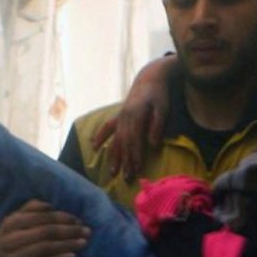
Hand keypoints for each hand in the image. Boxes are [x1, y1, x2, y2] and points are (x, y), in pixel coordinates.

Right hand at [0, 200, 88, 256]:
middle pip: (46, 232)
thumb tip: (50, 205)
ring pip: (46, 247)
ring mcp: (16, 256)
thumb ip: (29, 209)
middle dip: (69, 230)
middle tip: (86, 231)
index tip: (78, 220)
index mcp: (12, 222)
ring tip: (83, 243)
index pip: (42, 217)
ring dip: (67, 244)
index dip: (62, 217)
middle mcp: (12, 238)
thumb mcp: (12, 222)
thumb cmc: (7, 241)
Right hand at [93, 55, 174, 178]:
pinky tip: (94, 147)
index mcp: (136, 115)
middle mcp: (124, 117)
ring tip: (113, 172)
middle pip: (123, 144)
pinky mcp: (119, 115)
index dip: (135, 156)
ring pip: (115, 139)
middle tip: (126, 178)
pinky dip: (100, 137)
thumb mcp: (163, 108)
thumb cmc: (159, 94)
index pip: (134, 141)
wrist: (150, 78)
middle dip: (125, 162)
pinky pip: (107, 127)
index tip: (137, 170)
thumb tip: (153, 146)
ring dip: (114, 156)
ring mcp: (120, 116)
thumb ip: (157, 126)